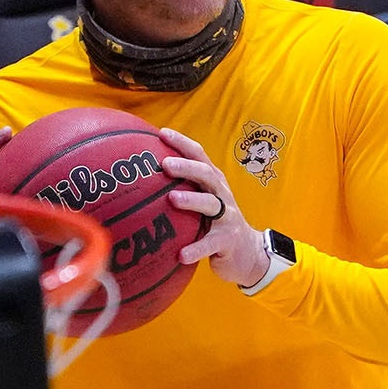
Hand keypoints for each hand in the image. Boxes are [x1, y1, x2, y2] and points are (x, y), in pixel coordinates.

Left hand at [158, 127, 268, 287]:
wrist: (247, 253)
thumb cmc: (215, 223)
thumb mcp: (202, 202)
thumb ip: (181, 189)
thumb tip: (139, 181)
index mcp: (213, 182)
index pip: (199, 156)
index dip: (182, 143)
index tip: (162, 133)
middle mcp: (222, 195)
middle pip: (207, 175)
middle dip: (187, 167)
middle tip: (165, 165)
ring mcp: (227, 217)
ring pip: (211, 204)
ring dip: (192, 200)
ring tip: (173, 200)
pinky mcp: (228, 241)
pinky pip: (211, 244)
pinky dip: (196, 249)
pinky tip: (182, 255)